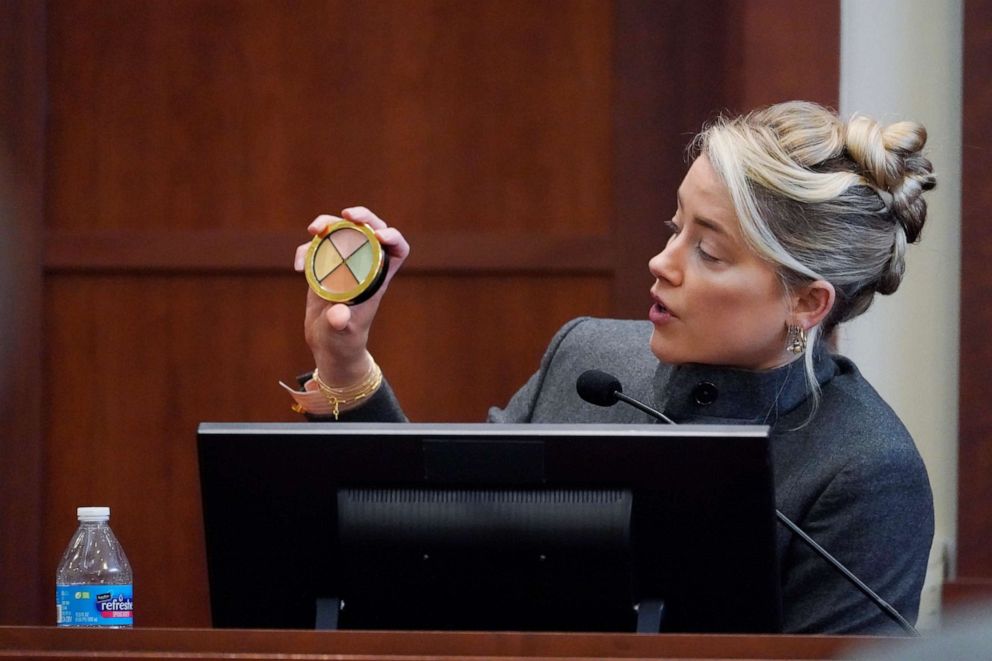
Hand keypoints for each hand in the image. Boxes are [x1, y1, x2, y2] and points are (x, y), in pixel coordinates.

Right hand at [294, 207, 409, 384]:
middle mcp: (363, 267)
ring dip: (329, 223)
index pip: (396, 251)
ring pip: (343, 232)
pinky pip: (318, 247)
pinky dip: (306, 249)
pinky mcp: (324, 267)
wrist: (329, 346)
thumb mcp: (343, 335)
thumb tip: (338, 315)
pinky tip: (298, 266)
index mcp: (378, 279)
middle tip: (347, 214)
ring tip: (314, 230)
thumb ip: (341, 324)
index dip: (393, 238)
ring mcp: (343, 264)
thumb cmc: (344, 342)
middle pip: (370, 231)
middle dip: (362, 217)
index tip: (379, 236)